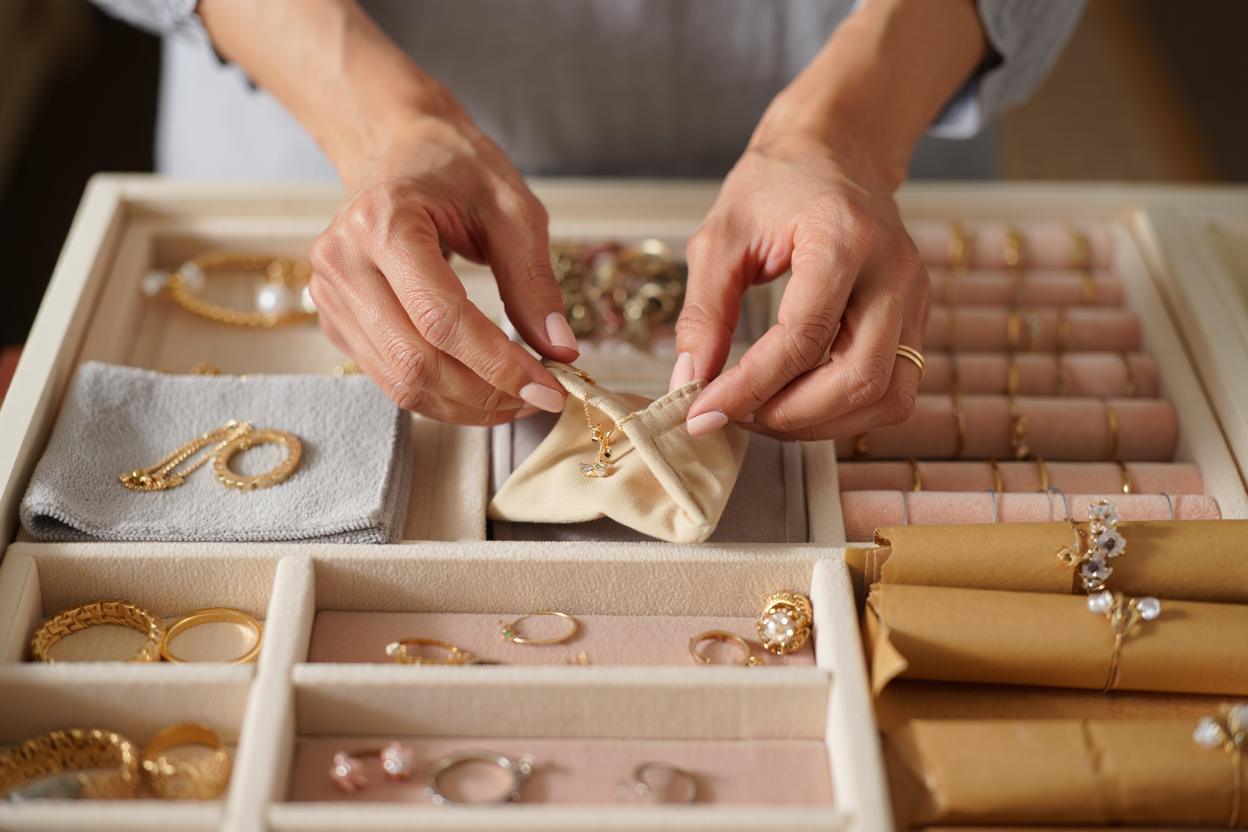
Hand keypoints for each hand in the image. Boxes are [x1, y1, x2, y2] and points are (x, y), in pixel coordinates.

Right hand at [198, 0, 578, 424]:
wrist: (400, 150)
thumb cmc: (456, 170)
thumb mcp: (513, 209)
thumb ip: (535, 281)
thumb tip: (560, 350)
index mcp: (383, 221)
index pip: (442, 319)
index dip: (499, 365)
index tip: (549, 389)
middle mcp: (343, 261)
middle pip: (415, 361)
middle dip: (484, 394)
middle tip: (538, 398)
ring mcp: (330, 294)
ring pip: (399, 382)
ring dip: (464, 405)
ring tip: (514, 399)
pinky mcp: (334, 319)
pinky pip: (388, 378)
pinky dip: (440, 396)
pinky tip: (479, 387)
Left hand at [668, 0, 984, 440]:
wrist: (834, 151)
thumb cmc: (777, 184)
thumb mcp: (721, 236)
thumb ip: (704, 312)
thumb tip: (689, 381)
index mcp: (842, 238)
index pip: (802, 338)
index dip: (749, 388)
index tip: (703, 412)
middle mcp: (893, 272)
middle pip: (859, 380)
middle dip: (789, 415)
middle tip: (735, 416)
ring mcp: (914, 297)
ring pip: (885, 397)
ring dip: (821, 424)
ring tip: (764, 413)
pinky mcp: (916, 318)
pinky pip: (893, 390)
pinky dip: (844, 412)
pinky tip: (798, 400)